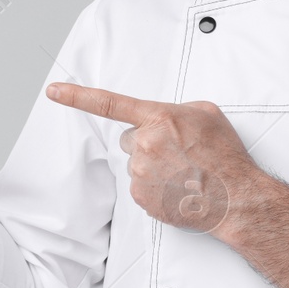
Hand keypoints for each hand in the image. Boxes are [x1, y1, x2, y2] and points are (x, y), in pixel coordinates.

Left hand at [45, 82, 259, 234]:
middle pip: (131, 139)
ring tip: (183, 172)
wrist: (234, 197)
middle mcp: (145, 144)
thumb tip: (167, 117)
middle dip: (149, 143)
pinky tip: (178, 187)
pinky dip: (157, 187)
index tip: (54, 91)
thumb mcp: (207, 114)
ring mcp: (141, 172)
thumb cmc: (224, 157)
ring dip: (155, 166)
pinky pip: (141, 186)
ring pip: (137, 163)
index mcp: (158, 118)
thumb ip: (178, 109)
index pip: (109, 103)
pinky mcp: (141, 197)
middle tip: (177, 154)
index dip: (76, 96)